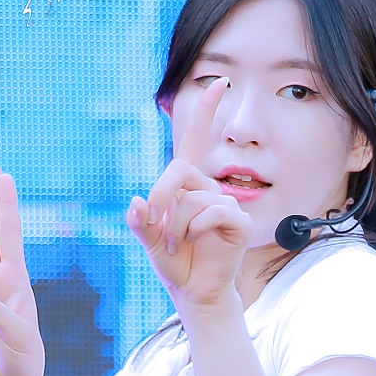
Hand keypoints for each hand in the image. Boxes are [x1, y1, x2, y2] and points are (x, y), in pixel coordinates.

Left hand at [125, 78, 250, 317]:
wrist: (196, 293)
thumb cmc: (176, 265)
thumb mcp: (150, 242)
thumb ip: (141, 222)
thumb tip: (137, 203)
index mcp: (187, 186)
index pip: (196, 141)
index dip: (206, 112)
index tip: (219, 82)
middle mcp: (208, 189)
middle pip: (181, 170)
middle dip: (162, 196)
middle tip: (157, 226)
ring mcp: (225, 204)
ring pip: (192, 198)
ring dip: (177, 226)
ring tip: (179, 245)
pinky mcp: (238, 221)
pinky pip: (213, 211)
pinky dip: (196, 229)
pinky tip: (196, 243)